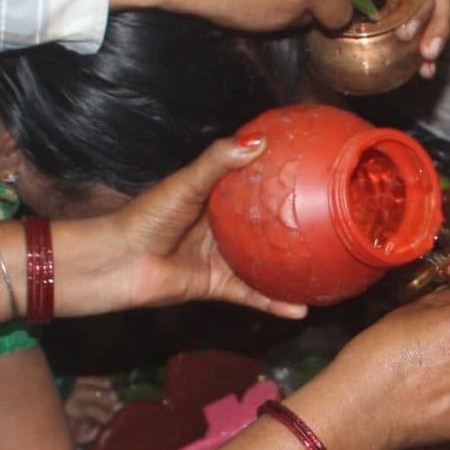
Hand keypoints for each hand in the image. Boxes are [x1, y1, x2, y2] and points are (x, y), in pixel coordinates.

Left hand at [53, 137, 306, 319]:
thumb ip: (218, 162)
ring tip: (326, 271)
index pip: (253, 184)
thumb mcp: (185, 183)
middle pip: (264, 226)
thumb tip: (258, 141)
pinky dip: (273, 303)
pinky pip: (250, 294)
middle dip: (294, 226)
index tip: (312, 171)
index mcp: (214, 198)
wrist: (117, 263)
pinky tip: (300, 308)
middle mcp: (221, 227)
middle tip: (331, 223)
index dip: (279, 178)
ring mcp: (219, 257)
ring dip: (291, 269)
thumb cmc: (146, 217)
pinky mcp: (214, 286)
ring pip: (263, 263)